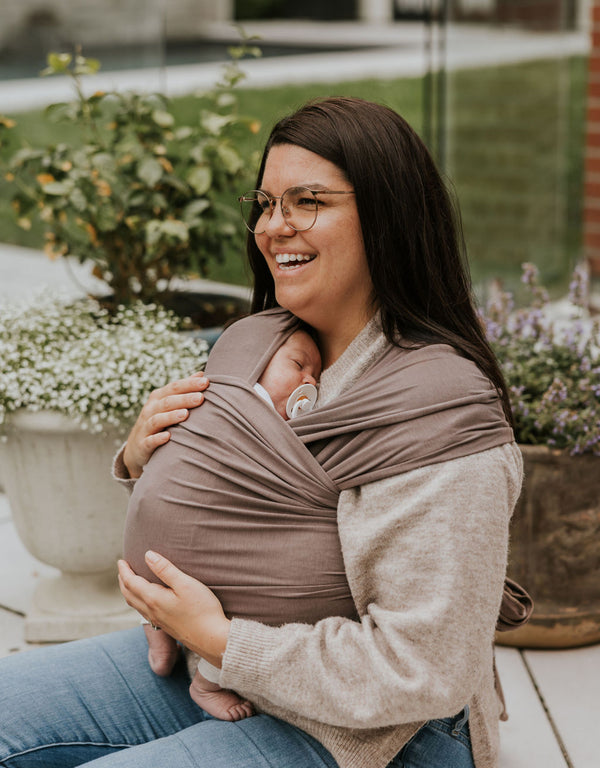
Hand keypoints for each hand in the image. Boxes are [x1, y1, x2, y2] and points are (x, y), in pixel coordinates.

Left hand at [118, 552, 230, 668]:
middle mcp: (152, 611)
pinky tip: (146, 599)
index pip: (131, 583)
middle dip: (123, 580)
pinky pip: (143, 611)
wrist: (211, 638)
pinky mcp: (165, 626)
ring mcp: (158, 621)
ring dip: (128, 591)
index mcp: (154, 599)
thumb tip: (148, 555)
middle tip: (122, 568)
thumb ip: (165, 569)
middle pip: (129, 595)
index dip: (124, 571)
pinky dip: (137, 601)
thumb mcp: (185, 584)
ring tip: (130, 581)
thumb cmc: (202, 609)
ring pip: (135, 604)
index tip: (121, 560)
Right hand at [123, 373, 208, 477]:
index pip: (174, 387)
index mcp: (158, 398)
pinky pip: (150, 441)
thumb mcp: (168, 404)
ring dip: (171, 416)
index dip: (189, 384)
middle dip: (184, 399)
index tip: (206, 382)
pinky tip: (168, 437)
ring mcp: (145, 427)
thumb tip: (202, 375)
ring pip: (157, 419)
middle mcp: (150, 410)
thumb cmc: (160, 422)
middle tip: (200, 398)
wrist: (137, 448)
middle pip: (167, 402)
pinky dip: (158, 438)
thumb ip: (184, 389)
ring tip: (185, 414)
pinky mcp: (143, 445)